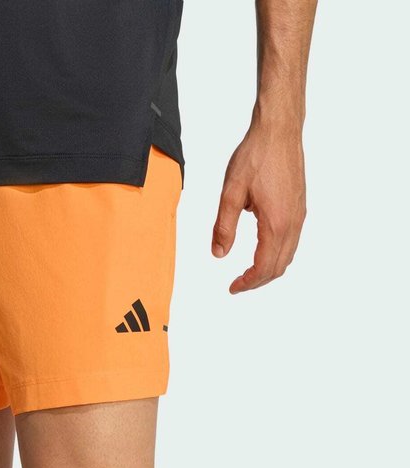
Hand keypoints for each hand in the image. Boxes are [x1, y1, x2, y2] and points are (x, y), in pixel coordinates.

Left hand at [212, 123, 306, 293]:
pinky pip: (292, 242)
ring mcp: (299, 215)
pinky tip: (262, 250)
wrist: (279, 129)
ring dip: (269, 269)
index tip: (232, 287)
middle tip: (238, 284)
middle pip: (278, 267)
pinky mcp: (299, 207)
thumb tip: (219, 254)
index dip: (247, 282)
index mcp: (276, 223)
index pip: (263, 267)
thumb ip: (224, 227)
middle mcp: (293, 223)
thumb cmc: (257, 155)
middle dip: (258, 281)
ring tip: (249, 272)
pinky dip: (277, 255)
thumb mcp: (231, 193)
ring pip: (287, 256)